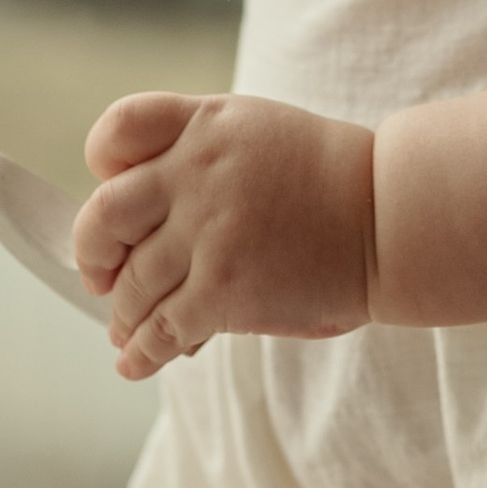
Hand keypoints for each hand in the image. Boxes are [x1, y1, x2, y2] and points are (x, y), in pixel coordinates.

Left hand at [77, 90, 378, 378]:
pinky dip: (141, 352)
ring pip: (131, 284)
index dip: (102, 163)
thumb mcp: (260, 134)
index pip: (120, 129)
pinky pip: (162, 329)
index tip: (110, 188)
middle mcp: (198, 173)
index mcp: (207, 126)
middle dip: (93, 254)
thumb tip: (138, 230)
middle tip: (100, 276)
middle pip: (104, 215)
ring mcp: (209, 233)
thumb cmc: (331, 181)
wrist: (393, 218)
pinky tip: (136, 361)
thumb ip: (198, 157)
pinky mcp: (226, 289)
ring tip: (125, 329)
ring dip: (122, 314)